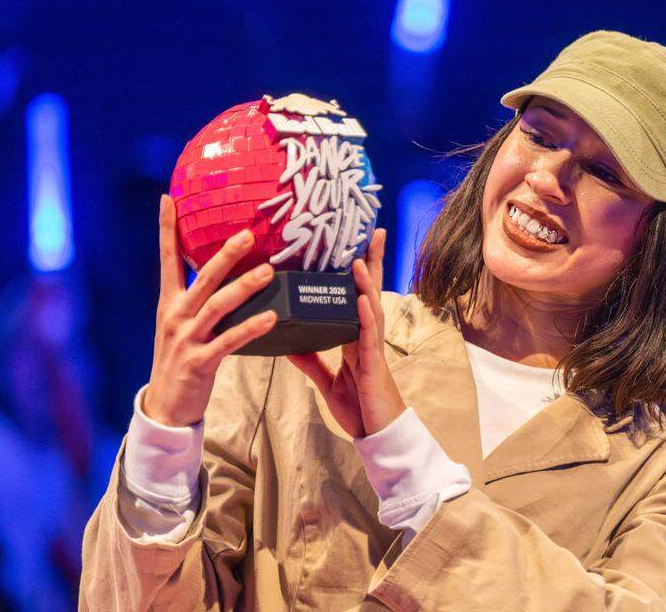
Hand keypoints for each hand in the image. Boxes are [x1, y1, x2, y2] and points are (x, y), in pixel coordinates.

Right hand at [142, 195, 278, 426]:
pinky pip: (230, 340)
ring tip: (269, 272)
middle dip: (225, 254)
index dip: (167, 229)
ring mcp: (186, 338)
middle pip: (202, 277)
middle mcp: (175, 316)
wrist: (165, 408)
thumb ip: (197, 299)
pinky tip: (271, 317)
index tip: (169, 199)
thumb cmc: (180, 360)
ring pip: (218, 305)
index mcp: (169, 303)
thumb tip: (222, 272)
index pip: (167, 259)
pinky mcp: (199, 361)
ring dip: (245, 287)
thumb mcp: (180, 325)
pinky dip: (251, 327)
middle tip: (248, 234)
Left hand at [286, 229, 404, 437]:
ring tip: (361, 257)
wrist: (377, 434)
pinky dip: (367, 316)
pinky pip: (369, 337)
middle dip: (373, 261)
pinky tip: (364, 300)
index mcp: (355, 337)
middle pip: (370, 291)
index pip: (358, 295)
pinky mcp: (373, 365)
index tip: (358, 241)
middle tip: (375, 231)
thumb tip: (289, 344)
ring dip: (367, 283)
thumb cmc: (359, 407)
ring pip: (372, 308)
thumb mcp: (327, 381)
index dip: (360, 269)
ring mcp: (372, 349)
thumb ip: (311, 361)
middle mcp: (367, 336)